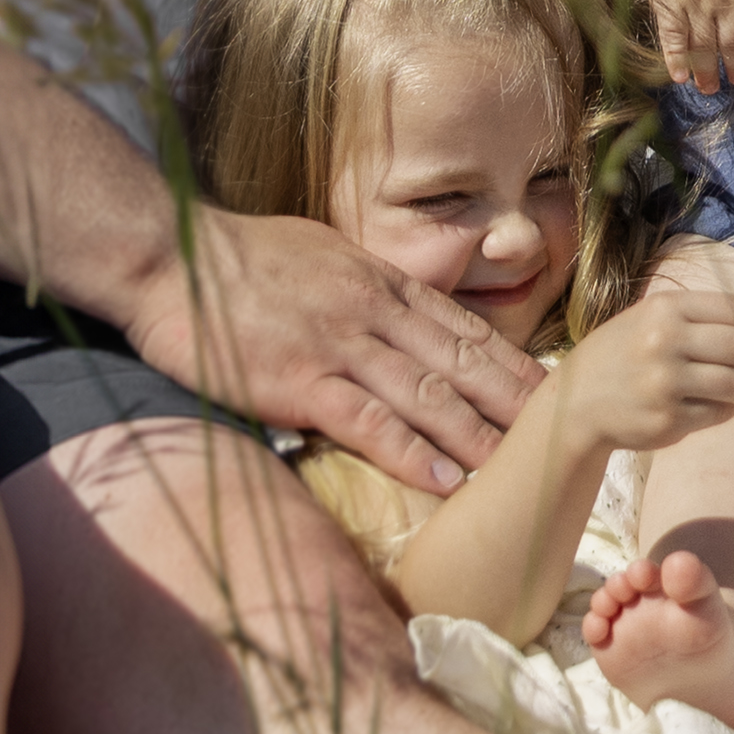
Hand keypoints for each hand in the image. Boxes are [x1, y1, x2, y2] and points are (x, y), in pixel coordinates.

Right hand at [124, 208, 546, 495]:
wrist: (171, 254)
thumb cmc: (240, 257)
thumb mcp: (323, 256)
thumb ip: (367, 287)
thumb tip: (401, 311)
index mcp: (382, 283)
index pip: (465, 329)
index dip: (513, 365)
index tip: (552, 394)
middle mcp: (374, 312)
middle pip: (463, 363)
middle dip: (516, 404)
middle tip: (562, 438)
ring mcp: (339, 345)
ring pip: (428, 395)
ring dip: (478, 437)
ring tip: (518, 472)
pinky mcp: (298, 380)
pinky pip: (367, 421)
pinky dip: (410, 452)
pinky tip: (443, 480)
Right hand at [546, 289, 733, 452]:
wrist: (575, 404)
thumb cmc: (623, 356)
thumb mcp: (651, 319)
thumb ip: (700, 317)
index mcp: (665, 308)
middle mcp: (665, 341)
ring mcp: (665, 381)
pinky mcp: (667, 418)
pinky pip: (720, 414)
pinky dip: (728, 410)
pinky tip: (715, 406)